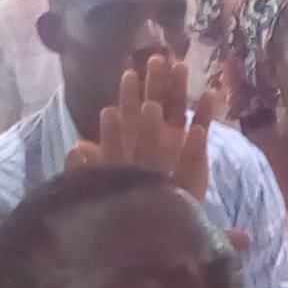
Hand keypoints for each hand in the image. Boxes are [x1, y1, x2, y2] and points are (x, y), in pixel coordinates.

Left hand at [65, 54, 216, 203]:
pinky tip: (210, 94)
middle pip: (155, 103)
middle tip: (156, 59)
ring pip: (178, 110)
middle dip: (155, 82)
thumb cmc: (131, 204)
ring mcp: (176, 142)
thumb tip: (77, 147)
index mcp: (132, 140)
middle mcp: (153, 136)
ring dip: (179, 88)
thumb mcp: (110, 183)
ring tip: (181, 67)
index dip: (129, 95)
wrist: (156, 229)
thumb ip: (96, 164)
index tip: (129, 75)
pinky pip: (202, 128)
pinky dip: (205, 113)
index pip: (129, 114)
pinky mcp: (197, 154)